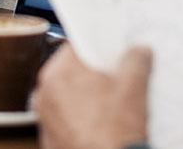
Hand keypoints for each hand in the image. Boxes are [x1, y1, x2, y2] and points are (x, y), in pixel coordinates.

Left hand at [35, 44, 150, 148]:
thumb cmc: (114, 135)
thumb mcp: (134, 90)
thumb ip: (136, 61)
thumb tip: (139, 52)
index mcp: (59, 73)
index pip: (77, 46)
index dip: (97, 46)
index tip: (112, 51)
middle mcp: (44, 92)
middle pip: (72, 71)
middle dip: (94, 74)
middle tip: (117, 80)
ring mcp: (45, 117)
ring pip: (68, 95)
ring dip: (87, 96)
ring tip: (112, 106)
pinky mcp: (50, 136)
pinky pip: (65, 117)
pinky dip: (80, 117)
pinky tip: (101, 124)